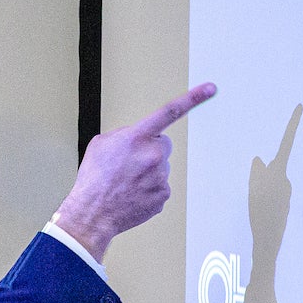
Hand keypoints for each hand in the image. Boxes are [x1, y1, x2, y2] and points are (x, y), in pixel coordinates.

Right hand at [54, 84, 215, 259]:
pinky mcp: (163, 195)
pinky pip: (160, 186)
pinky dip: (148, 189)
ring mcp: (161, 176)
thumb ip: (125, 134)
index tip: (211, 89)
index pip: (170, 111)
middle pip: (163, 144)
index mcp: (137, 138)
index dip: (193, 98)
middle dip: (150, 150)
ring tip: (125, 181)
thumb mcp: (101, 144)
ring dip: (147, 171)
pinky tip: (132, 193)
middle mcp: (153, 155)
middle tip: (129, 164)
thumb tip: (137, 137)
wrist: (92, 213)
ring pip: (160, 166)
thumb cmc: (94, 178)